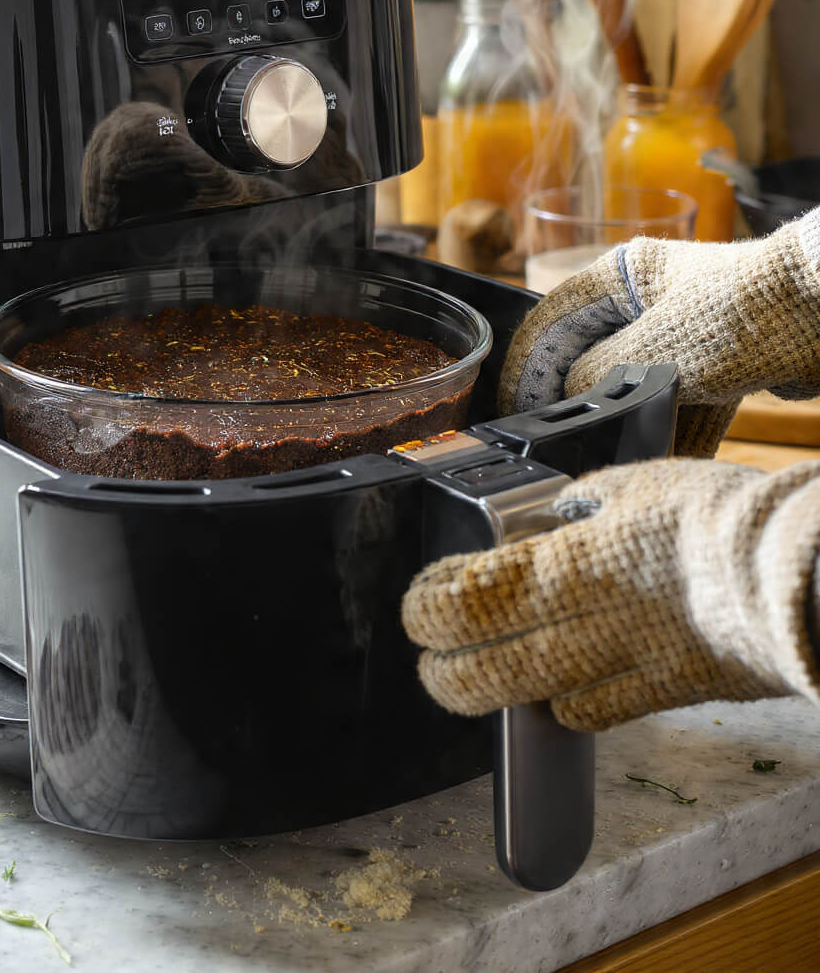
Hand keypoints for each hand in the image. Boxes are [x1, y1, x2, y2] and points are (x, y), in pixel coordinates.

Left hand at [402, 458, 819, 730]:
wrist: (800, 578)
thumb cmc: (720, 519)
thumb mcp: (636, 486)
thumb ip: (585, 505)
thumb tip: (560, 517)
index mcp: (566, 563)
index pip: (467, 597)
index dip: (428, 606)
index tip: (419, 601)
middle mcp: (580, 624)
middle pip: (479, 667)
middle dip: (440, 667)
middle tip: (429, 651)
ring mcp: (617, 667)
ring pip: (524, 699)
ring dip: (484, 692)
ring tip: (463, 678)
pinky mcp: (658, 695)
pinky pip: (589, 715)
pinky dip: (561, 707)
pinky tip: (553, 693)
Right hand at [499, 211, 819, 455]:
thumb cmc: (743, 314)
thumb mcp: (655, 352)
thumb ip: (597, 376)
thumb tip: (570, 396)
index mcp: (620, 276)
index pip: (549, 322)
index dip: (525, 370)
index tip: (514, 414)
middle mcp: (645, 299)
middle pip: (591, 357)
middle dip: (580, 405)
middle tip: (561, 445)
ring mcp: (684, 330)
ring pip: (637, 386)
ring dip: (629, 427)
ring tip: (609, 463)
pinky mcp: (720, 358)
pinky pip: (683, 401)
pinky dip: (673, 432)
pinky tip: (660, 464)